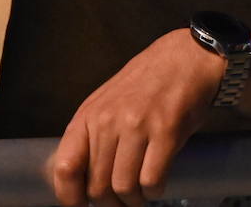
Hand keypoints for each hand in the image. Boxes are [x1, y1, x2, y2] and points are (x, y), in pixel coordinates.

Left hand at [50, 29, 222, 206]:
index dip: (70, 197)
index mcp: (88, 115)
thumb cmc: (146, 83)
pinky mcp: (166, 131)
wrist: (186, 58)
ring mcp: (137, 125)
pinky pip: (151, 180)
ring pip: (123, 188)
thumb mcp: (107, 103)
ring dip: (134, 201)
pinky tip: (157, 184)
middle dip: (111, 205)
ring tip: (141, 196)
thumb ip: (92, 135)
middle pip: (97, 186)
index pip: (65, 167)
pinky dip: (154, 192)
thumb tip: (79, 179)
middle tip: (122, 203)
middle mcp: (108, 120)